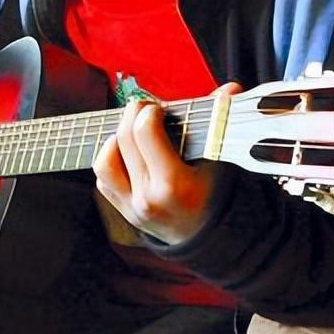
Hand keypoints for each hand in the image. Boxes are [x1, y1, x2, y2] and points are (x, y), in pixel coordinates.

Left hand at [93, 82, 241, 243]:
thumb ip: (220, 122)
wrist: (217, 244)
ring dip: (115, 139)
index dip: (149, 111)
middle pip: (123, 139)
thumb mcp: (222, 162)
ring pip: (104, 161)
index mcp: (174, 185)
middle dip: (132, 115)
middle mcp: (148, 198)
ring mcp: (132, 208)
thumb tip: (230, 89)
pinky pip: (103, 180)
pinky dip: (112, 161)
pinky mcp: (124, 212)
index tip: (160, 107)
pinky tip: (129, 154)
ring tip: (134, 132)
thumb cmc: (223, 198)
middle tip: (146, 108)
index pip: (144, 132)